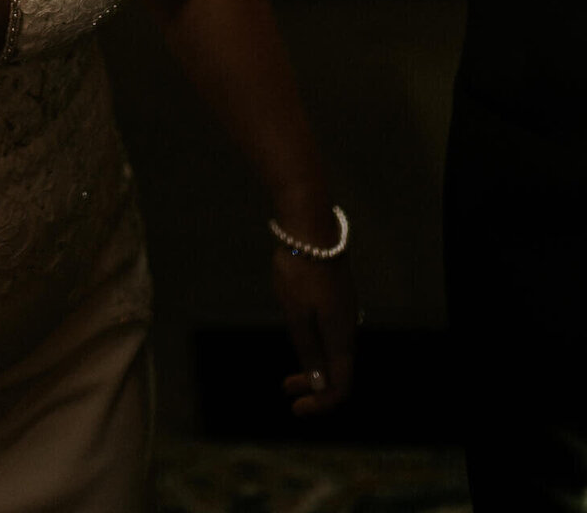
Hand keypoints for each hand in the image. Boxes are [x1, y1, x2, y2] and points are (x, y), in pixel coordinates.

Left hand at [273, 247, 357, 416]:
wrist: (311, 228)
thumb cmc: (300, 272)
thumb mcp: (297, 316)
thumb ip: (309, 351)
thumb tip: (321, 386)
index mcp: (341, 336)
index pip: (341, 386)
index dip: (321, 403)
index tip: (296, 407)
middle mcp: (348, 327)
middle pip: (339, 371)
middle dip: (314, 389)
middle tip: (287, 393)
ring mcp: (344, 311)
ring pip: (335, 353)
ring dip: (313, 369)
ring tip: (287, 377)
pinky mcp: (337, 298)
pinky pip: (332, 336)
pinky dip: (316, 349)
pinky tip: (299, 342)